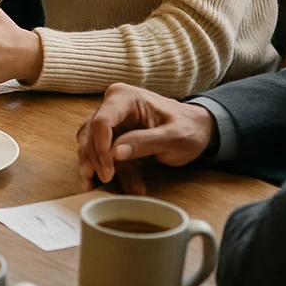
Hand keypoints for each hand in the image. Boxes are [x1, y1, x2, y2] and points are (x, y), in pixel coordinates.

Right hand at [76, 83, 217, 195]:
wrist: (196, 128)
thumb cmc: (188, 128)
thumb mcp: (174, 138)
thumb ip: (145, 143)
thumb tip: (115, 153)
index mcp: (125, 98)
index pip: (102, 121)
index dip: (100, 147)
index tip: (108, 173)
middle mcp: (112, 104)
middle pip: (90, 132)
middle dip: (94, 159)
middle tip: (104, 183)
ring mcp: (110, 118)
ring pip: (89, 142)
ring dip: (94, 166)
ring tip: (96, 188)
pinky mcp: (111, 133)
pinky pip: (100, 151)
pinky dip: (103, 168)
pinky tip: (107, 186)